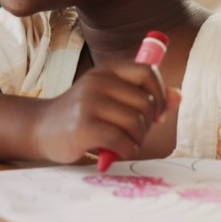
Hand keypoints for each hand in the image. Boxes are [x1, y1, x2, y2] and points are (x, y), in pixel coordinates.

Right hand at [32, 63, 179, 164]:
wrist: (42, 128)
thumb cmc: (82, 115)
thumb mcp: (111, 98)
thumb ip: (144, 96)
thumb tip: (178, 96)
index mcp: (107, 70)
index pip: (148, 71)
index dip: (159, 94)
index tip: (154, 114)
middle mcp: (98, 81)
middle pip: (146, 102)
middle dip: (147, 125)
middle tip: (135, 134)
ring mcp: (89, 103)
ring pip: (136, 123)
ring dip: (137, 140)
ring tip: (124, 143)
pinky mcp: (83, 126)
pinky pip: (122, 140)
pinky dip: (126, 150)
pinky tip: (116, 151)